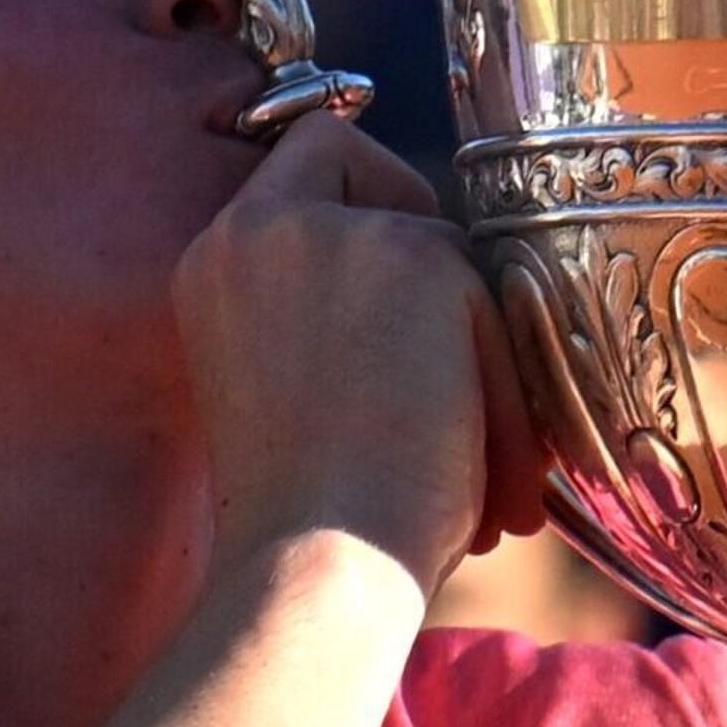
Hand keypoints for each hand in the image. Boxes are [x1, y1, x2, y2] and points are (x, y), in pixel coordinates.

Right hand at [171, 111, 548, 585]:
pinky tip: (489, 479)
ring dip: (481, 365)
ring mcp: (336, 233)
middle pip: (384, 177)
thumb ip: (339, 314)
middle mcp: (256, 229)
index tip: (405, 258)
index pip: (308, 156)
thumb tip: (445, 298)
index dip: (367, 194)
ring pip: (454, 256)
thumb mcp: (300, 391)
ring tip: (476, 479)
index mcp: (216, 264)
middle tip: (455, 383)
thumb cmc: (308, 528)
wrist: (312, 570)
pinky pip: (499, 306)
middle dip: (435, 271)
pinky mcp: (416, 256)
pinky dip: (510, 397)